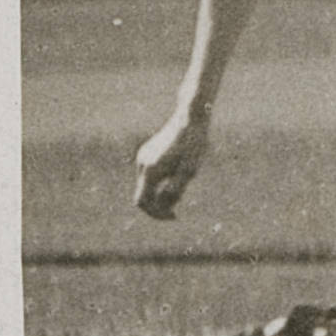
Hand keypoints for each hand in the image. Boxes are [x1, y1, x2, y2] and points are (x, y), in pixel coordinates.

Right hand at [131, 104, 205, 221]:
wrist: (190, 119)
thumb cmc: (193, 146)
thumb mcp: (189, 172)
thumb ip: (175, 191)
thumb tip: (164, 206)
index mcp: (151, 172)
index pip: (143, 202)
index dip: (155, 214)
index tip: (172, 216)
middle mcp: (142, 165)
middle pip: (142, 196)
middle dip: (157, 206)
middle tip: (175, 212)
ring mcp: (143, 157)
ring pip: (146, 185)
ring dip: (159, 193)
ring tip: (182, 186)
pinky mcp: (147, 152)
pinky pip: (149, 174)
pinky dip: (158, 182)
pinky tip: (176, 175)